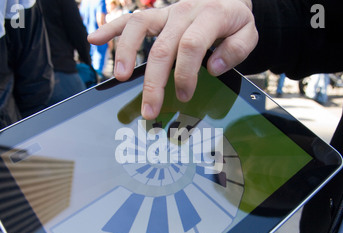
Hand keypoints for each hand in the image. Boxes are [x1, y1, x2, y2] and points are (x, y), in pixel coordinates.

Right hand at [88, 0, 257, 119]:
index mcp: (209, 16)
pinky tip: (95, 40)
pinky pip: (130, 19)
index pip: (190, 47)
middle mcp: (184, 13)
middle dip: (154, 82)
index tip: (184, 96)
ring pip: (139, 28)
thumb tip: (212, 68)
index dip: (185, 74)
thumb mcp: (248, 33)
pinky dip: (111, 28)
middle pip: (162, 47)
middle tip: (149, 109)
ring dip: (126, 53)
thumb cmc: (234, 20)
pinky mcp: (156, 16)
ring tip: (120, 78)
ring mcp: (167, 13)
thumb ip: (236, 50)